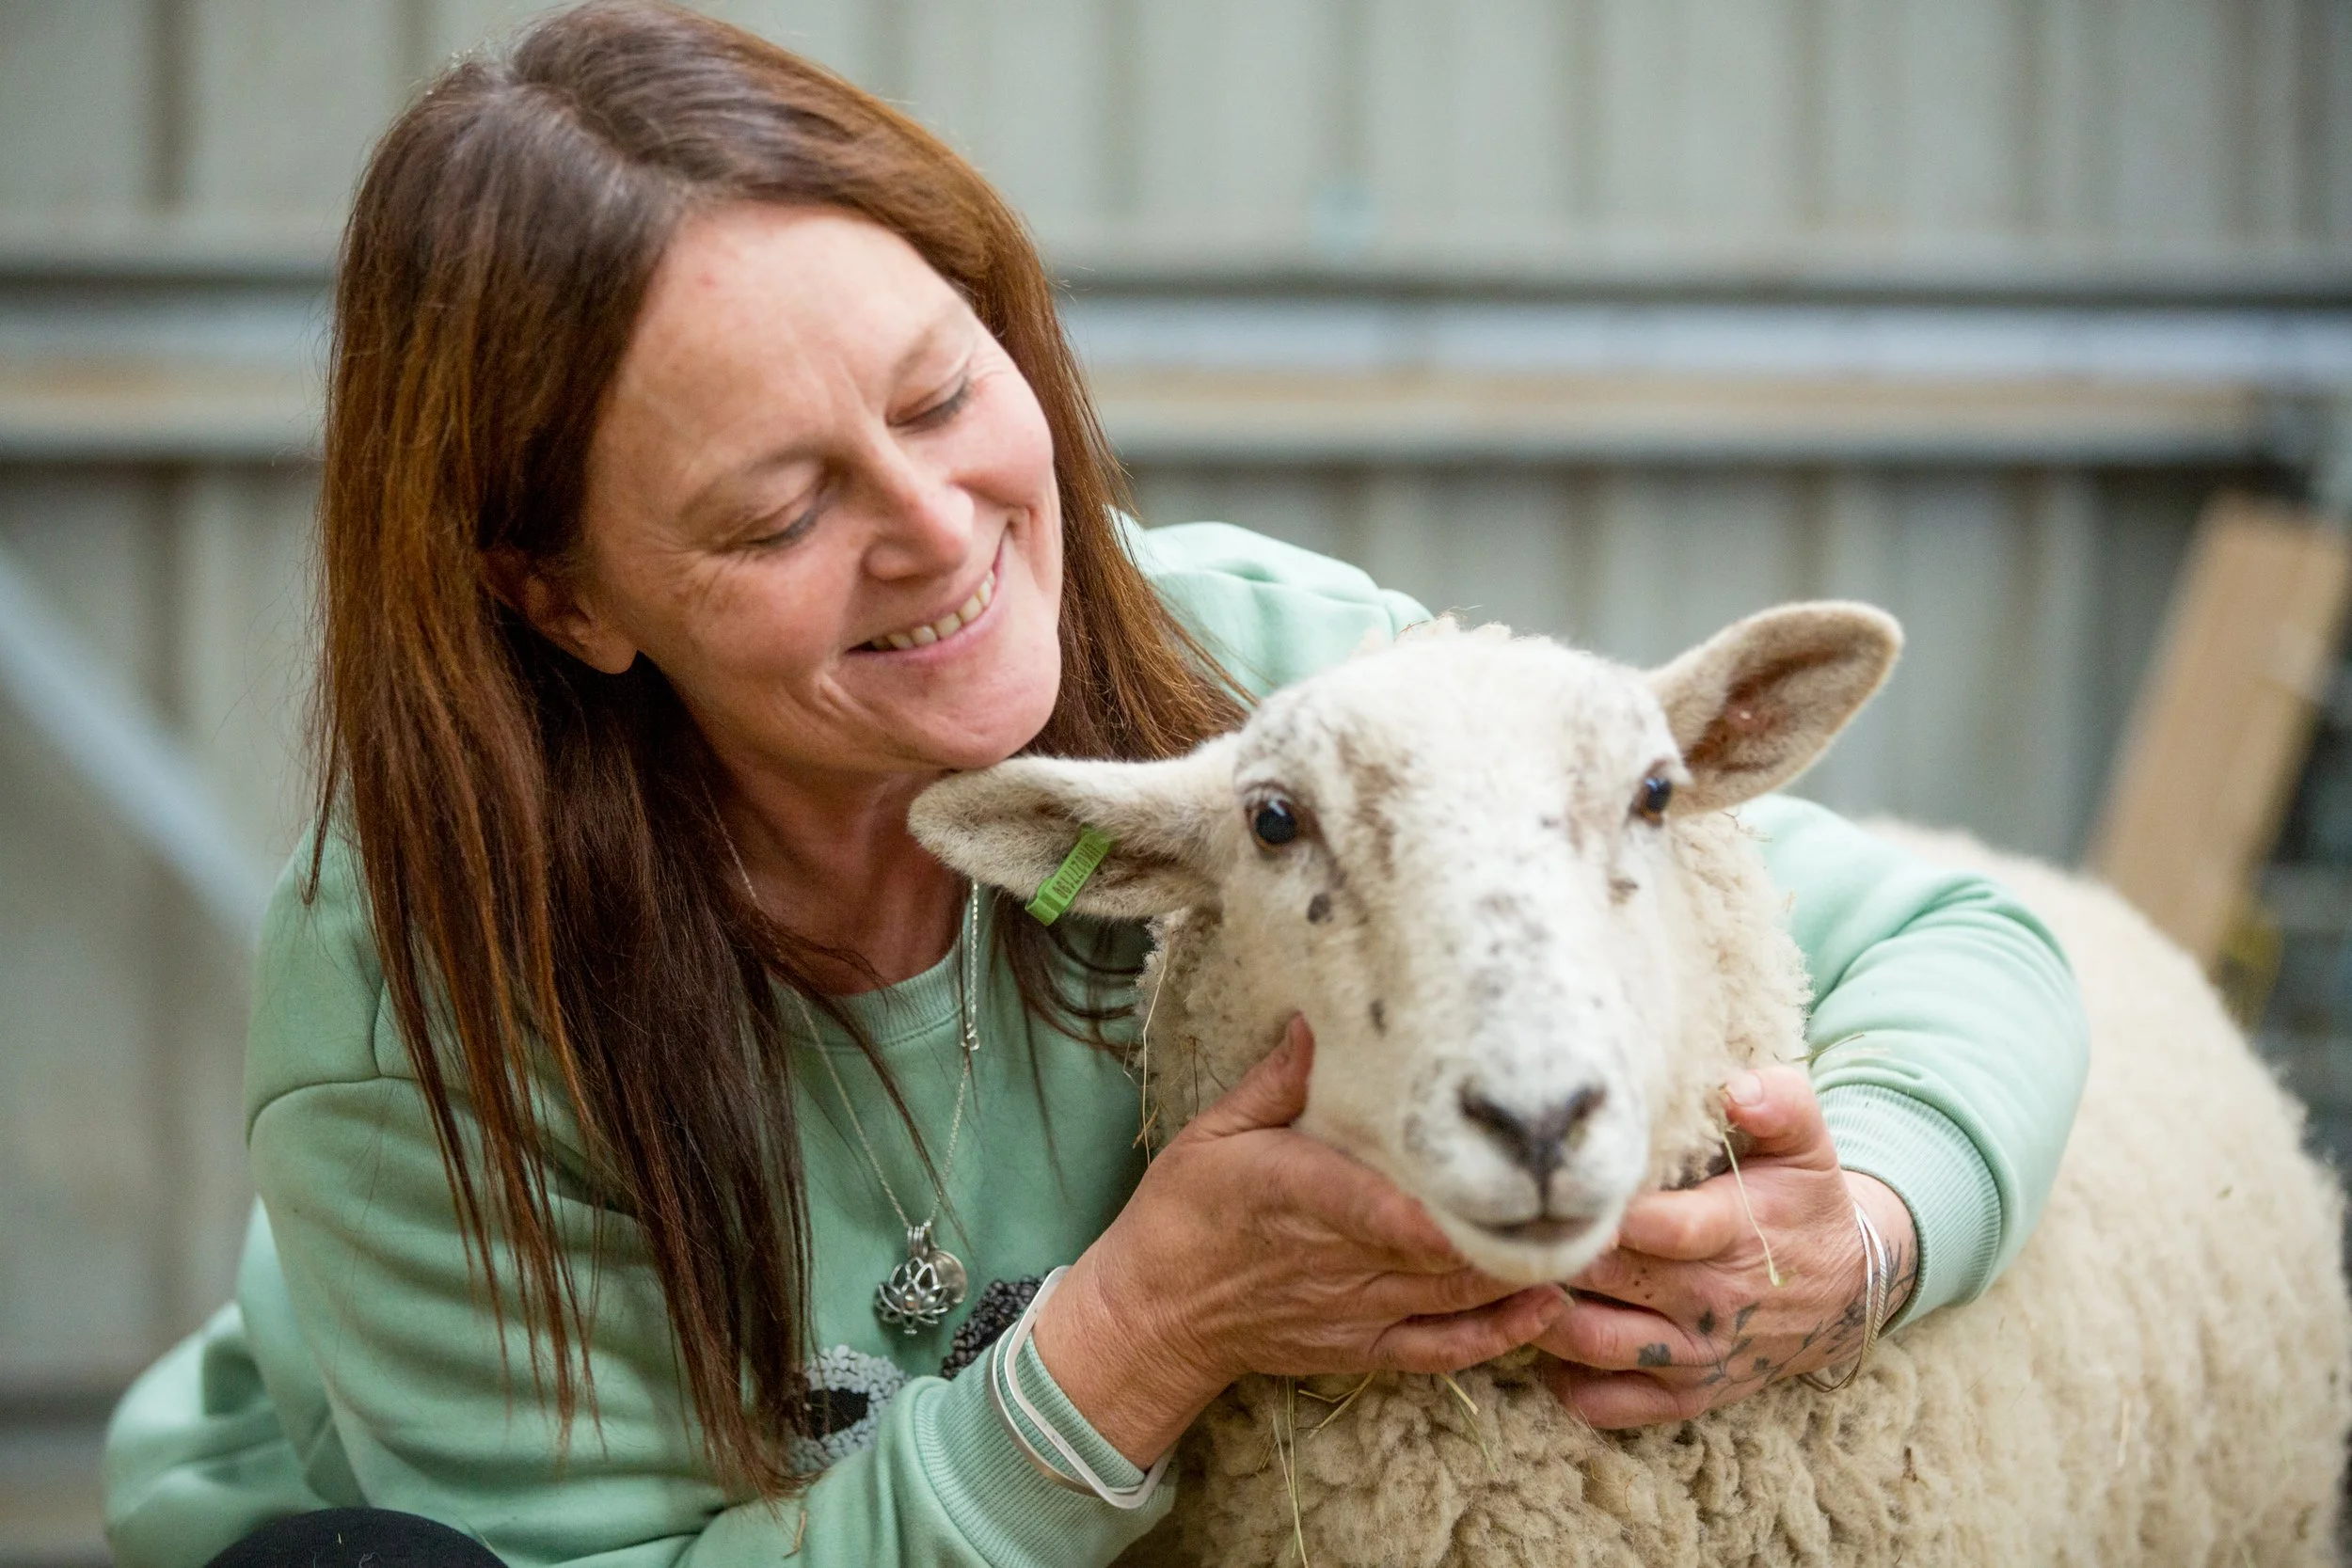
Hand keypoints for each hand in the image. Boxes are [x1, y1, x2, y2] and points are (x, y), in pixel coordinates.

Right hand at [1035, 1016, 1571, 1466]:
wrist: (1155, 1313)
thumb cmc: (1184, 1213)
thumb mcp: (1215, 1131)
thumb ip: (1276, 1081)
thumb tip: (1322, 1018)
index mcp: (1301, 1194)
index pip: (1384, 1208)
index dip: (1450, 1208)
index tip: (1512, 1182)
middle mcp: (1341, 1258)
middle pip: (1446, 1248)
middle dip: (1520, 1222)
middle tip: (1590, 1183)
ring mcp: (1359, 1308)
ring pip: (1458, 1294)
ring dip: (1524, 1267)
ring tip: (1590, 1230)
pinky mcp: (1367, 1346)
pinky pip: (1443, 1348)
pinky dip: (1498, 1334)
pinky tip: (1547, 1307)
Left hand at [1536, 1065, 1917, 1428]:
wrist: (1847, 1290)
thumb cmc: (1805, 1201)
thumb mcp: (1810, 1145)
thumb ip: (1781, 1104)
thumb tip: (1736, 1088)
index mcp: (1734, 1232)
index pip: (1656, 1227)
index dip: (1600, 1208)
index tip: (1553, 1181)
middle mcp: (1709, 1302)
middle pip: (1604, 1278)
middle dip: (1549, 1248)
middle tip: (1504, 1216)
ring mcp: (1693, 1355)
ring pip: (1591, 1343)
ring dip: (1540, 1311)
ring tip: (1510, 1268)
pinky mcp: (1683, 1395)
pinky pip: (1607, 1405)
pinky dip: (1564, 1381)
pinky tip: (1543, 1334)